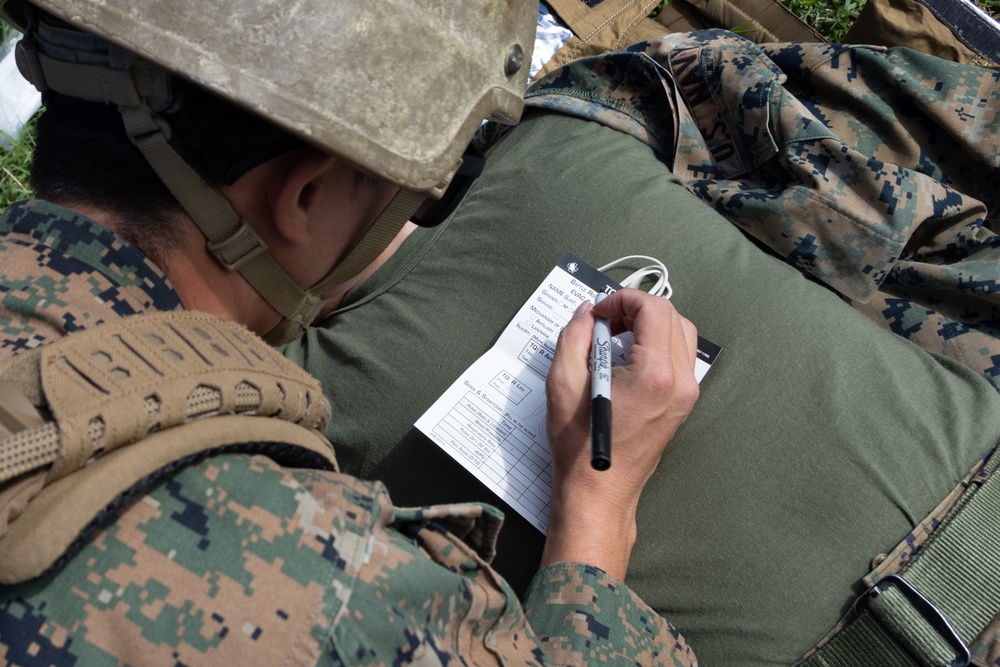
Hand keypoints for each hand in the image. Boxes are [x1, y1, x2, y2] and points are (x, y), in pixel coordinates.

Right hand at [540, 289, 699, 578]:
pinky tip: (628, 357)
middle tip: (605, 322)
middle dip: (636, 308)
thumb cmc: (580, 446)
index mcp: (654, 374)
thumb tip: (586, 313)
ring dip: (650, 325)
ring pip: (681, 334)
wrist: (599, 492)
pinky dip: (658, 344)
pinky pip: (680, 357)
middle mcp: (679, 381)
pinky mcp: (682, 404)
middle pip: (672, 316)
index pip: (653, 309)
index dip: (622, 300)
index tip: (599, 313)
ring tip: (616, 337)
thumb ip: (573, 337)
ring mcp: (685, 394)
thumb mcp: (563, 383)